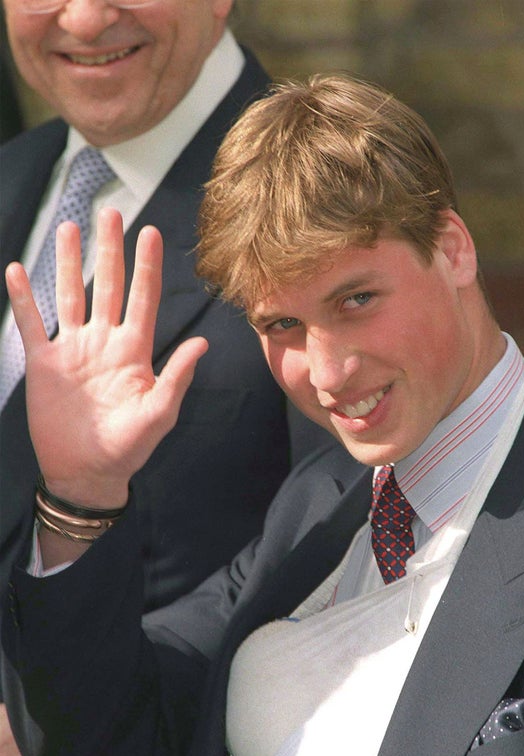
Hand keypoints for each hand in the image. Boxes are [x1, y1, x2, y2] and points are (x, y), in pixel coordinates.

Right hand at [5, 208, 207, 508]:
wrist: (87, 472)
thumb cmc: (129, 448)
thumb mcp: (158, 414)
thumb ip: (176, 378)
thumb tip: (201, 343)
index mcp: (135, 351)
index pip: (143, 299)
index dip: (147, 266)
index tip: (150, 232)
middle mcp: (105, 342)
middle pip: (108, 286)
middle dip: (109, 251)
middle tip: (110, 212)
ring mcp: (74, 350)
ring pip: (70, 296)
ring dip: (69, 263)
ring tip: (69, 227)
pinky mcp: (45, 364)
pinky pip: (32, 324)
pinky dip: (24, 299)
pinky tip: (18, 270)